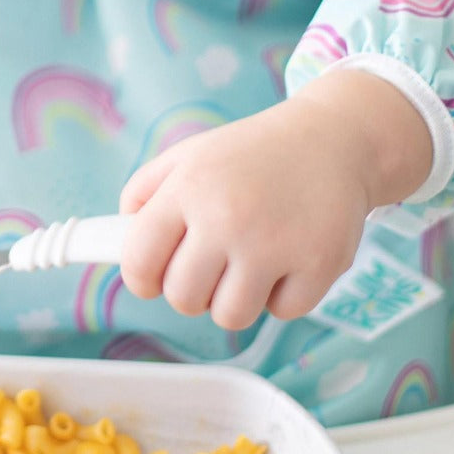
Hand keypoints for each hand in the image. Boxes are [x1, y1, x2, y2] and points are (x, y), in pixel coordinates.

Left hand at [118, 70, 431, 329]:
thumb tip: (117, 243)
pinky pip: (282, 312)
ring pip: (230, 315)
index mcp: (189, 188)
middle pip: (183, 298)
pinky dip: (283, 295)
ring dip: (236, 299)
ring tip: (249, 263)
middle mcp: (229, 216)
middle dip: (191, 290)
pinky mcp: (320, 262)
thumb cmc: (250, 156)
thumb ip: (142, 195)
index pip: (139, 262)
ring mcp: (276, 242)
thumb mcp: (188, 157)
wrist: (336, 138)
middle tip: (210, 266)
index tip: (152, 278)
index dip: (141, 279)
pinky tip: (288, 259)